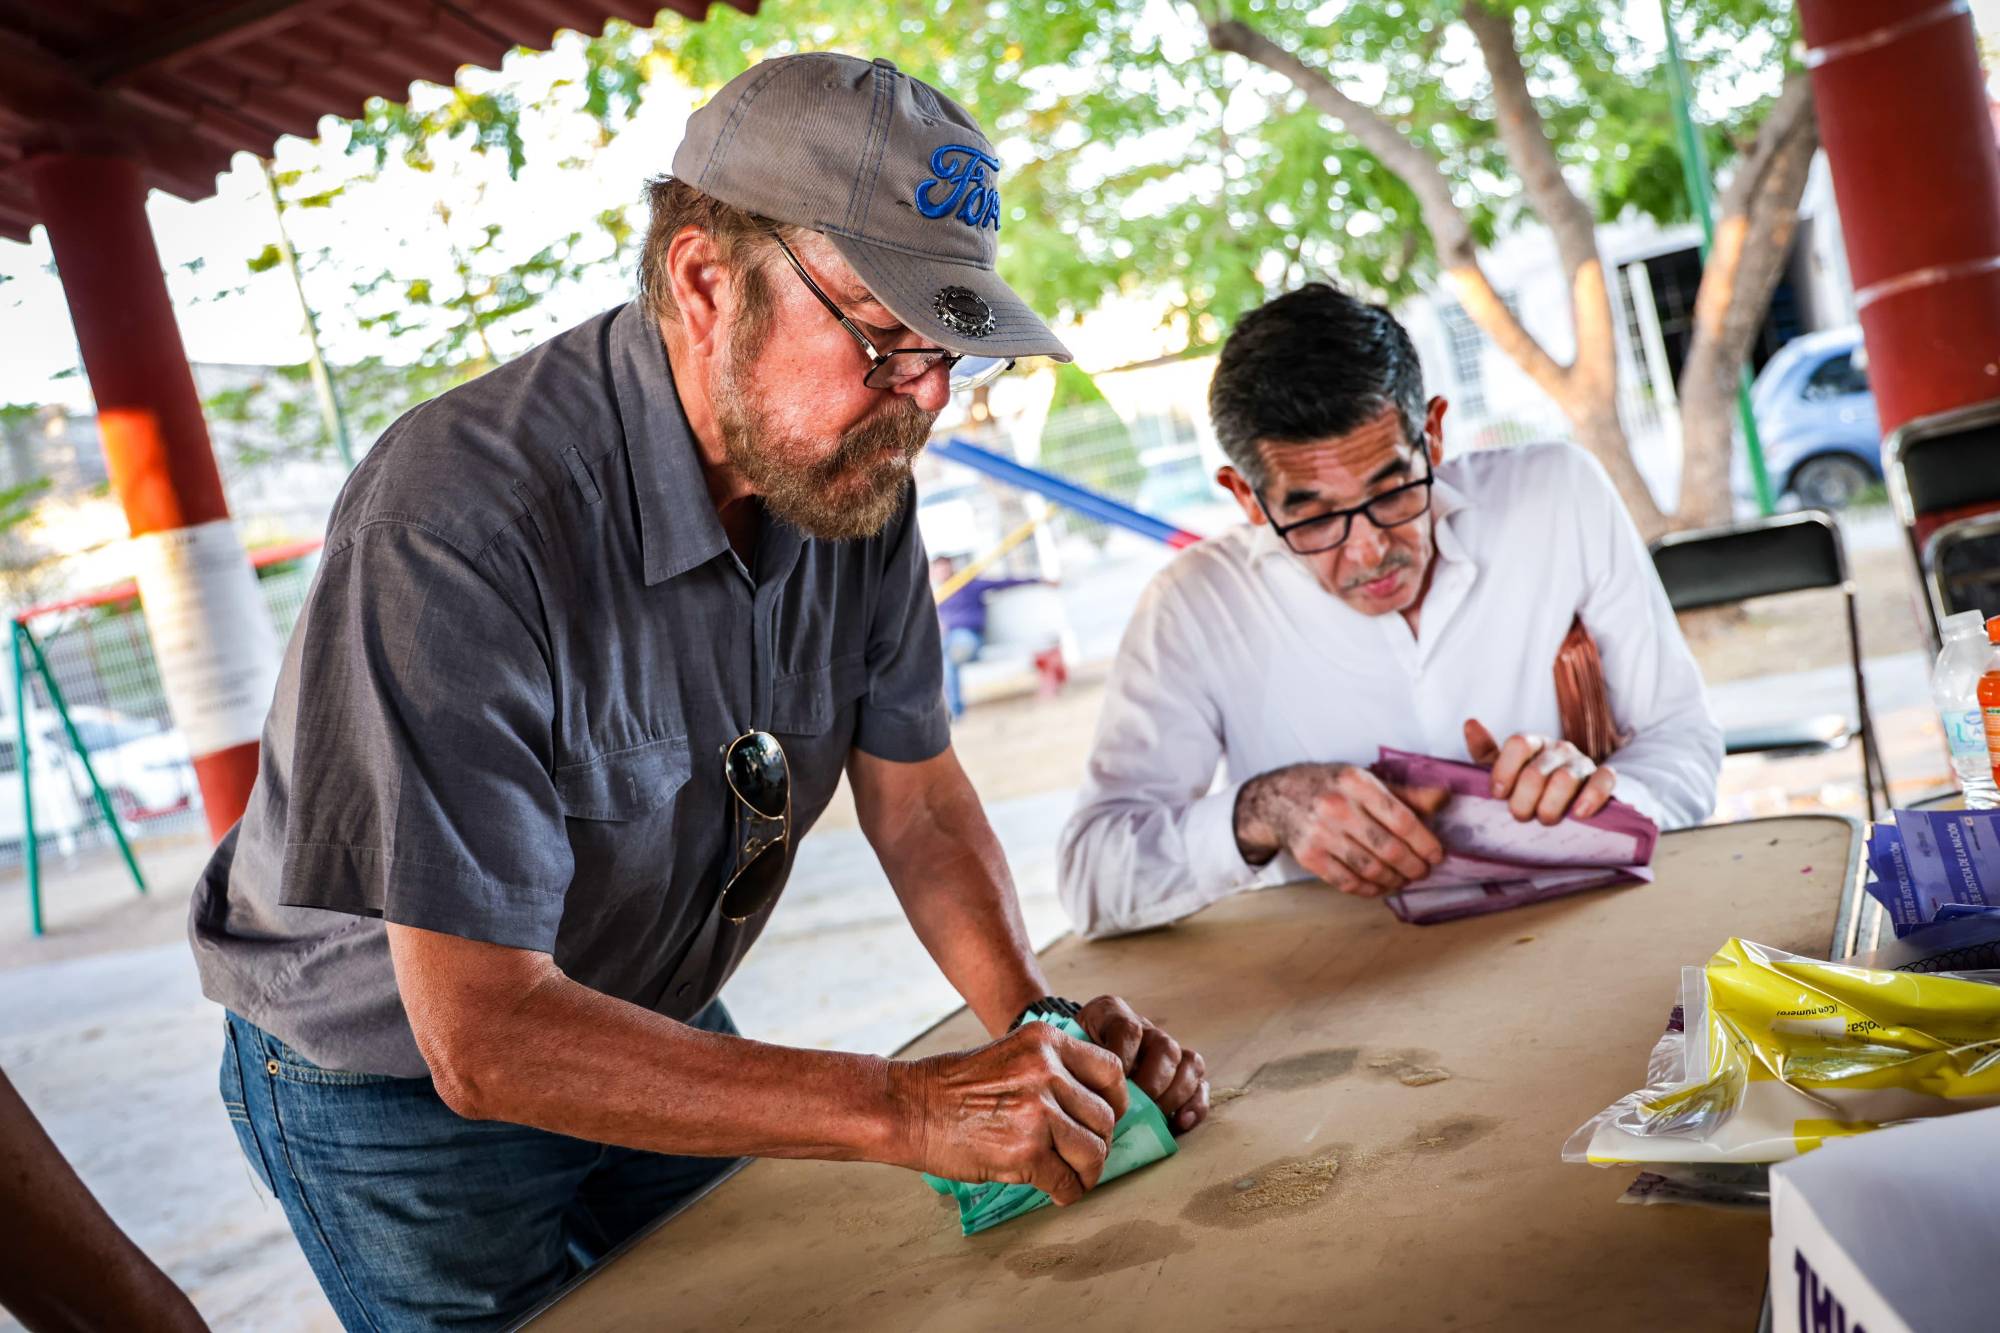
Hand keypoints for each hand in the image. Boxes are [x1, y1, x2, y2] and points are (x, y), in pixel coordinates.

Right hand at [890, 1022, 1127, 1204]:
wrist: (909, 1107)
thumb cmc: (951, 1087)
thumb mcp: (1010, 1056)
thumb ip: (1051, 1072)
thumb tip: (1091, 1108)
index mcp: (1045, 1042)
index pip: (1110, 1071)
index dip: (1114, 1101)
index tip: (1104, 1119)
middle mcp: (1046, 1071)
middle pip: (1105, 1117)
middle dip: (1098, 1143)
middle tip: (1083, 1155)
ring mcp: (1038, 1111)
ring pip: (1093, 1152)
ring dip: (1087, 1172)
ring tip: (1073, 1177)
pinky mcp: (1026, 1151)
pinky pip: (1067, 1182)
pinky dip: (1067, 1193)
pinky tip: (1056, 1191)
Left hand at [1078, 995, 1209, 1134]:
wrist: (1073, 1051)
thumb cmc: (1068, 1057)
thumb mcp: (1064, 1051)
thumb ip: (1073, 1064)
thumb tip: (1085, 1101)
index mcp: (1112, 1014)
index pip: (1127, 1028)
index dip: (1123, 1058)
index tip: (1109, 1084)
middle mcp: (1144, 1028)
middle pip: (1164, 1047)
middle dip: (1152, 1082)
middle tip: (1136, 1107)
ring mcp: (1164, 1047)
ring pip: (1187, 1063)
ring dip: (1174, 1094)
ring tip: (1157, 1116)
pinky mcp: (1180, 1071)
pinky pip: (1199, 1082)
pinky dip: (1195, 1104)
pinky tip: (1181, 1122)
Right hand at [1233, 762, 1447, 896]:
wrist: (1276, 798)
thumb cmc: (1328, 786)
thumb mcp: (1363, 779)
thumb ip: (1404, 792)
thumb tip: (1444, 798)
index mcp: (1356, 782)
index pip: (1402, 819)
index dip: (1425, 842)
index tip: (1436, 855)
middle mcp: (1337, 807)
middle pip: (1389, 848)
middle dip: (1413, 866)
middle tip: (1423, 871)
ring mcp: (1320, 834)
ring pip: (1370, 869)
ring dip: (1394, 880)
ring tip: (1404, 879)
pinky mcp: (1309, 857)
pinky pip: (1347, 882)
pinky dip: (1369, 890)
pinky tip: (1381, 887)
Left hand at [1463, 719, 1616, 824]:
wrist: (1570, 796)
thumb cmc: (1528, 783)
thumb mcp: (1505, 769)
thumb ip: (1486, 752)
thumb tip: (1470, 724)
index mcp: (1533, 743)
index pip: (1518, 744)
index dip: (1504, 771)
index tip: (1497, 794)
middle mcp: (1558, 748)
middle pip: (1537, 771)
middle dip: (1524, 800)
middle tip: (1519, 815)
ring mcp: (1582, 762)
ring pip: (1566, 780)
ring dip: (1551, 806)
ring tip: (1544, 819)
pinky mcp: (1604, 778)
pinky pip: (1604, 781)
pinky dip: (1591, 798)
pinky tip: (1578, 814)